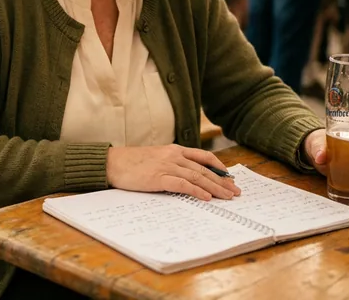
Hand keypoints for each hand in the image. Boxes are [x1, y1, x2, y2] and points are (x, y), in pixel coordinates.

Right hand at [106, 145, 240, 200]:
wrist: (112, 163)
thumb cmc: (131, 162)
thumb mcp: (155, 157)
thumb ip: (171, 163)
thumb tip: (187, 176)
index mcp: (174, 149)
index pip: (203, 156)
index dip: (219, 166)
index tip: (229, 176)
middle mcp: (173, 156)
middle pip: (204, 168)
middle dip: (222, 181)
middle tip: (236, 192)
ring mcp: (167, 166)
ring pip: (198, 177)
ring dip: (215, 187)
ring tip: (227, 197)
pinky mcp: (159, 178)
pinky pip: (183, 185)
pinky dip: (197, 191)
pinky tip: (207, 198)